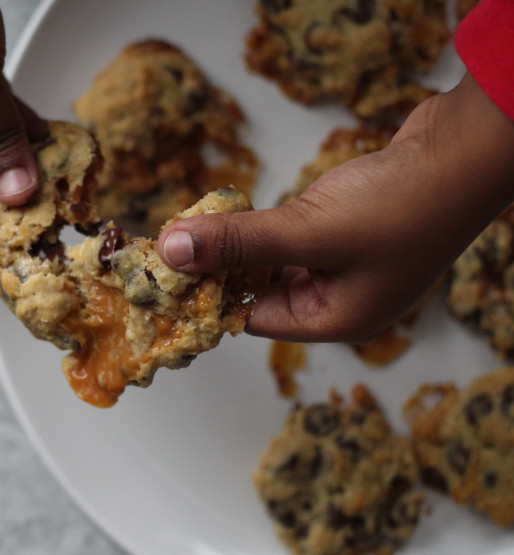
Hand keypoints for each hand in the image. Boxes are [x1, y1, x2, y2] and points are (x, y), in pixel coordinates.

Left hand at [158, 73, 513, 342]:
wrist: (467, 151)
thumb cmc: (401, 205)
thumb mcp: (310, 231)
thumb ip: (238, 242)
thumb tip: (171, 253)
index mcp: (336, 320)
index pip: (255, 318)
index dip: (210, 294)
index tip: (169, 272)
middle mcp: (338, 300)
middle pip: (261, 289)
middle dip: (221, 265)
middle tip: (175, 242)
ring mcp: (344, 266)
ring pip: (273, 260)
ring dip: (241, 242)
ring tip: (198, 224)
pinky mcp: (345, 233)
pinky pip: (291, 238)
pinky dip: (266, 226)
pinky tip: (240, 212)